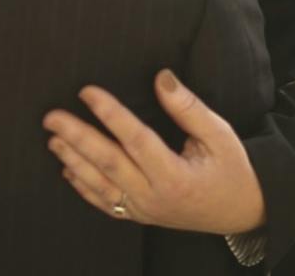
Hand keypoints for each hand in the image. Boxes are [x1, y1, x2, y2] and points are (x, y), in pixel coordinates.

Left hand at [44, 70, 266, 236]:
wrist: (242, 210)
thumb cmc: (232, 168)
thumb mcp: (219, 133)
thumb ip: (188, 107)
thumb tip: (161, 77)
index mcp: (176, 176)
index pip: (136, 139)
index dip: (110, 113)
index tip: (87, 91)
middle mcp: (155, 197)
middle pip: (109, 163)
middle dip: (78, 138)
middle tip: (52, 117)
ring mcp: (145, 210)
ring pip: (101, 186)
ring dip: (74, 161)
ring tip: (53, 139)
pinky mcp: (141, 216)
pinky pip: (106, 204)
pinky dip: (84, 188)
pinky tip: (68, 170)